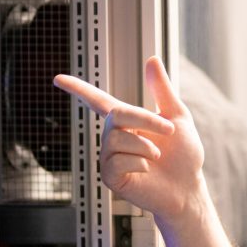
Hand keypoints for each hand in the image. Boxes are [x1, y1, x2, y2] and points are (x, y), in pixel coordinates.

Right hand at [54, 56, 204, 220]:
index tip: (58, 79)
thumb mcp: (177, 116)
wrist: (188, 187)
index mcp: (128, 122)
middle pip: (116, 116)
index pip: (98, 101)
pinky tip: (147, 169)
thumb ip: (162, 89)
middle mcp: (114, 138)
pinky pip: (117, 161)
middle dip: (146, 120)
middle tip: (169, 130)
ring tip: (158, 155)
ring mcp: (110, 158)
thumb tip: (152, 59)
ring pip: (117, 139)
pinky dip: (139, 162)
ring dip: (146, 145)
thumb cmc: (184, 155)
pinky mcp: (111, 177)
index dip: (79, 89)